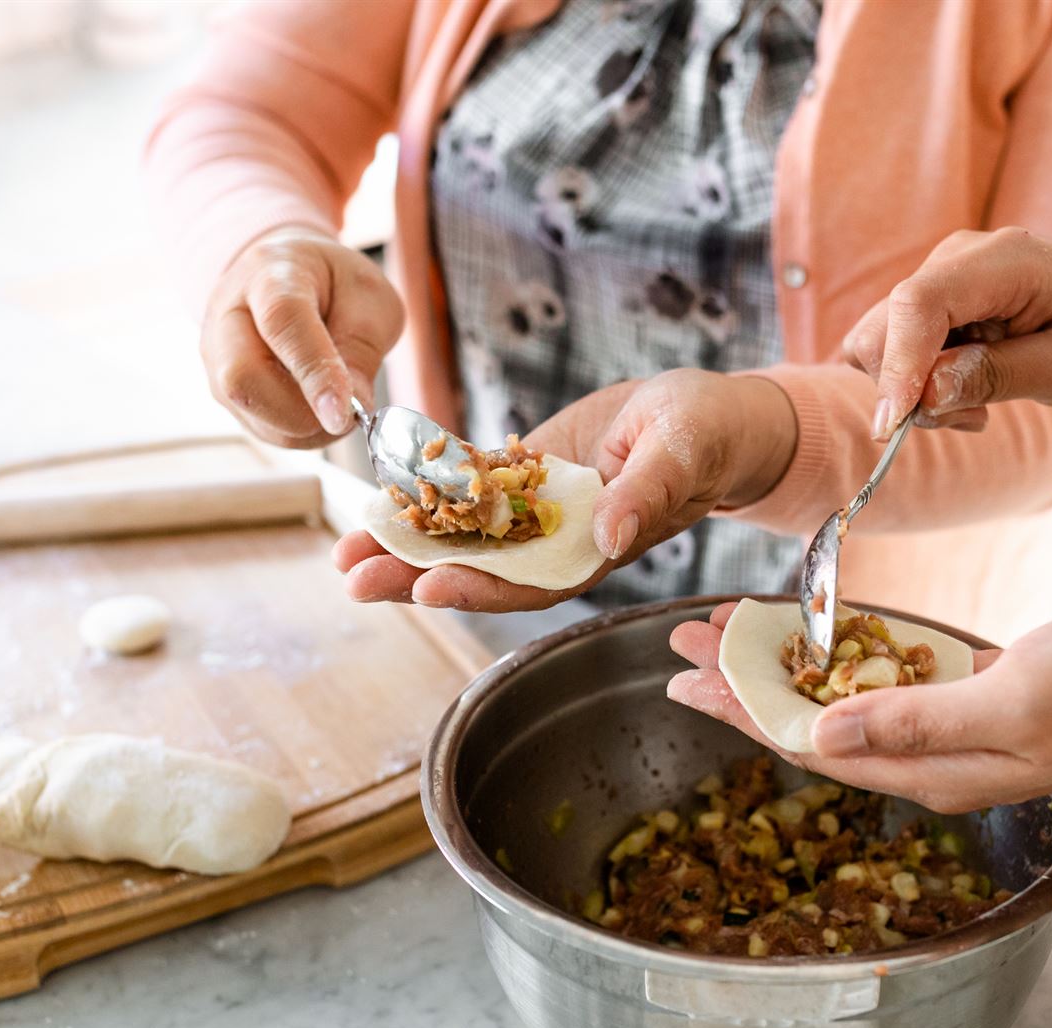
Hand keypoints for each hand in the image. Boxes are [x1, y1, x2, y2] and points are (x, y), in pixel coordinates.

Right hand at [202, 226, 404, 447]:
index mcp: (269, 275)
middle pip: (242, 377)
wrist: (281, 276)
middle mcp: (228, 314)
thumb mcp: (368, 296)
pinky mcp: (222, 392)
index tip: (342, 415)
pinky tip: (318, 408)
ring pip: (253, 414)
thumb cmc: (329, 284)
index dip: (313, 373)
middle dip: (300, 413)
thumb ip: (363, 346)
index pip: (282, 323)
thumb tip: (352, 404)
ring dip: (306, 428)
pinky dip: (299, 432)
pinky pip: (261, 428)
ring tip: (338, 404)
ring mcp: (217, 357)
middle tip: (346, 415)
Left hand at [333, 369, 797, 610]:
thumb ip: (646, 494)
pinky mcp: (521, 478)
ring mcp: (534, 513)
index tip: (430, 587)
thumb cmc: (706, 434)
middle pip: (481, 571)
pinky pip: (465, 494)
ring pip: (462, 538)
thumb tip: (610, 534)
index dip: (481, 588)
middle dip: (415, 578)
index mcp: (595, 550)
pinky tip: (375, 503)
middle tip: (355, 579)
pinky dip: (421, 499)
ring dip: (404, 547)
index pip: (532, 583)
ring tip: (345, 554)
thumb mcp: (682, 452)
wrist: (702, 415)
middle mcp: (556, 542)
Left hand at [666, 603, 1051, 810]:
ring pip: (847, 700)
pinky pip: (894, 680)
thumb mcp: (1010, 701)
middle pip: (813, 723)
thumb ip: (914, 721)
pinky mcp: (981, 695)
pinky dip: (848, 655)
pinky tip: (816, 635)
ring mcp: (957, 729)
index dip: (738, 709)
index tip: (679, 677)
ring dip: (786, 665)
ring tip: (728, 632)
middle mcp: (933, 760)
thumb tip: (817, 737)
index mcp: (933, 772)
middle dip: (743, 683)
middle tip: (679, 642)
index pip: (808, 745)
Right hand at [839, 227, 1051, 436]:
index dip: (897, 364)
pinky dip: (917, 385)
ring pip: (881, 343)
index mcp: (1004, 260)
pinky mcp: (934, 303)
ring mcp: (942, 278)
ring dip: (915, 392)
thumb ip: (998, 376)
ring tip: (979, 406)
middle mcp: (960, 258)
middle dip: (907, 389)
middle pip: (885, 325)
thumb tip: (925, 394)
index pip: (920, 303)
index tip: (895, 426)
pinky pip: (895, 350)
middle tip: (974, 418)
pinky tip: (964, 390)